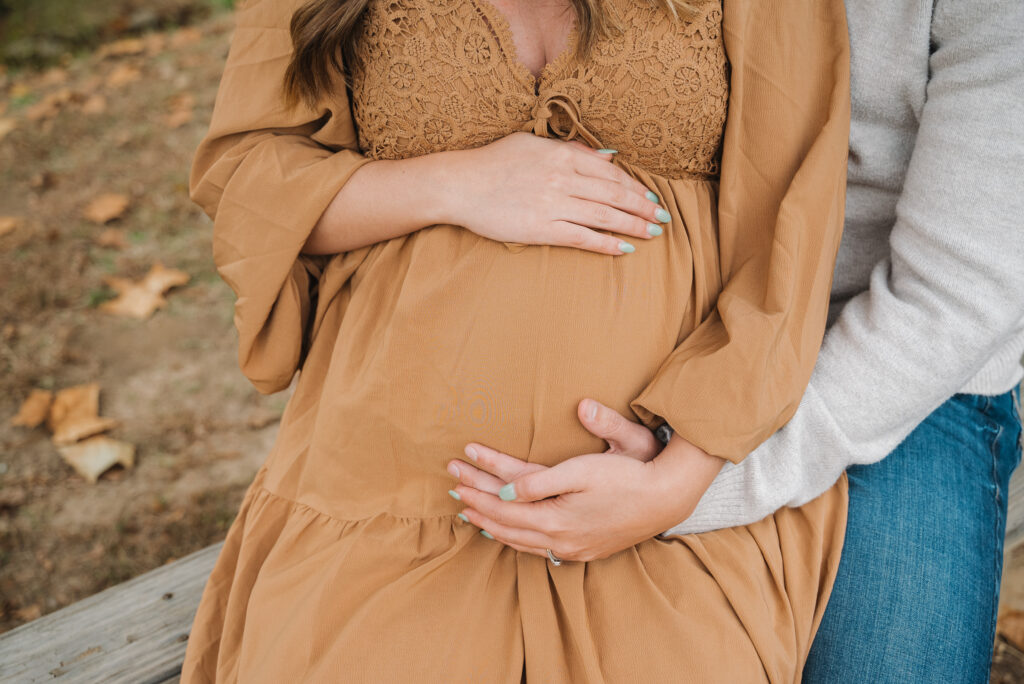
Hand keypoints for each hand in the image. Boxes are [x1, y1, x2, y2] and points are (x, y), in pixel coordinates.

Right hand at [445, 132, 669, 254]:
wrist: (460, 185)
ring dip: (633, 225)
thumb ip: (571, 149)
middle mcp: (561, 179)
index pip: (610, 173)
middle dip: (643, 208)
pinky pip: (581, 238)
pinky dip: (605, 243)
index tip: (652, 198)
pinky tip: (624, 248)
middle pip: (614, 195)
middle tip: (664, 218)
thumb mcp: (533, 144)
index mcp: (561, 156)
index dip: (635, 187)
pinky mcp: (540, 229)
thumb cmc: (494, 163)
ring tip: (652, 233)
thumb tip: (608, 156)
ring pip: (604, 216)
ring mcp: (552, 205)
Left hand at [446, 399, 725, 561]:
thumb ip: (547, 477)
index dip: (481, 480)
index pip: (507, 496)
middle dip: (476, 500)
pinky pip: (536, 548)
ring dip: (489, 522)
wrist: (667, 498)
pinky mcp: (581, 549)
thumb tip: (510, 484)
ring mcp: (570, 546)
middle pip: (506, 519)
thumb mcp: (590, 466)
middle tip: (451, 487)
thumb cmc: (631, 473)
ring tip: (466, 510)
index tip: (460, 465)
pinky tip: (502, 533)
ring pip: (518, 538)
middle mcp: (559, 535)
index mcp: (557, 513)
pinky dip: (513, 539)